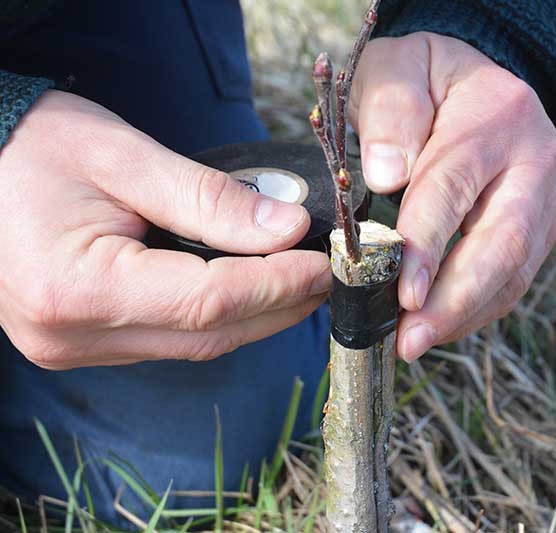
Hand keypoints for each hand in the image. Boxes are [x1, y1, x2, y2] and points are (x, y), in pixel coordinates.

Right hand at [0, 91, 329, 369]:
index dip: (277, 284)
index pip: (209, 302)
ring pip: (195, 346)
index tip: (323, 263)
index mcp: (77, 288)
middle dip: (277, 305)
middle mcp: (72, 335)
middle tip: (325, 274)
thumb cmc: (33, 147)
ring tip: (298, 280)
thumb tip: (288, 229)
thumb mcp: (127, 158)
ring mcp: (73, 347)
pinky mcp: (82, 342)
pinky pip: (170, 340)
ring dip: (254, 315)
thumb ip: (211, 199)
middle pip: (209, 335)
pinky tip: (248, 289)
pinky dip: (217, 319)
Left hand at [351, 32, 555, 361]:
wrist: (479, 79)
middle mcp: (535, 161)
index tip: (402, 291)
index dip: (428, 243)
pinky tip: (440, 326)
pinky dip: (477, 309)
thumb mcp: (397, 67)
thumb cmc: (427, 78)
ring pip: (515, 271)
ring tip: (416, 343)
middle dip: (456, 299)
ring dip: (466, 314)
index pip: (456, 186)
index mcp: (498, 115)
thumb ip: (390, 108)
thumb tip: (387, 174)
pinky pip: (514, 278)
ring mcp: (545, 198)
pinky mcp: (540, 227)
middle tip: (411, 340)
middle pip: (504, 242)